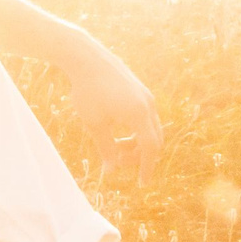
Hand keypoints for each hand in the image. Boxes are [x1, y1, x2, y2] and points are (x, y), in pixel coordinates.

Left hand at [56, 30, 161, 182]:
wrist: (86, 58)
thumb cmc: (87, 91)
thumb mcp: (95, 124)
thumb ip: (106, 148)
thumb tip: (112, 171)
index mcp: (139, 114)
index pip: (150, 148)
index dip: (146, 167)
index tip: (141, 184)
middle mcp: (148, 104)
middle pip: (154, 139)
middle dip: (139, 156)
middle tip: (118, 162)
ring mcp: (146, 96)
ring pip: (150, 128)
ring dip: (136, 142)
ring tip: (114, 146)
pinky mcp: (140, 90)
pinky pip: (145, 117)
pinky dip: (136, 129)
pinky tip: (116, 130)